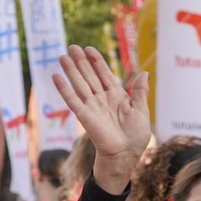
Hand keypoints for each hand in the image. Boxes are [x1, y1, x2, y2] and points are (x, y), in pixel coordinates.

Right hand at [49, 45, 150, 177]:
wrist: (126, 153)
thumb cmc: (136, 135)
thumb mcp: (141, 110)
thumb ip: (140, 92)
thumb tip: (144, 73)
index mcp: (116, 96)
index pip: (104, 75)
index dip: (97, 62)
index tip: (89, 48)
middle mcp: (102, 99)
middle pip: (89, 76)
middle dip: (81, 61)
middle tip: (72, 47)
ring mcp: (92, 106)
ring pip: (80, 84)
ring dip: (71, 70)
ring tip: (63, 56)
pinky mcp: (84, 115)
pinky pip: (72, 99)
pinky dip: (64, 88)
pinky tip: (56, 76)